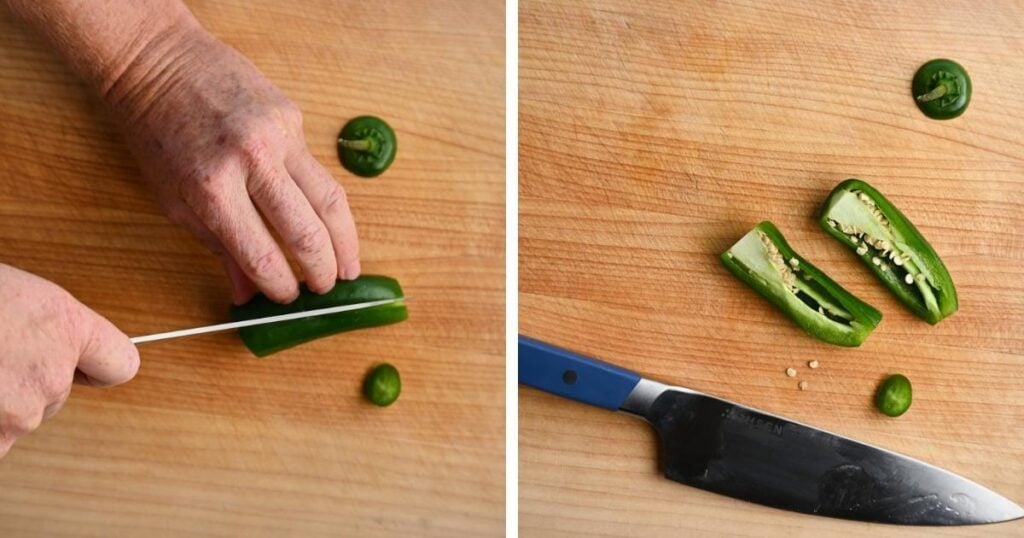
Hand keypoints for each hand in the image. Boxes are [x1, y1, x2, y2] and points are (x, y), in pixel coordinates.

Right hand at [0, 264, 138, 457]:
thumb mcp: (11, 294)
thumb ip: (38, 328)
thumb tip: (36, 345)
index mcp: (66, 326)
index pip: (119, 362)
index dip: (95, 366)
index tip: (82, 367)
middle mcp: (53, 374)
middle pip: (54, 394)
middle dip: (20, 379)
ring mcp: (20, 413)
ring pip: (16, 418)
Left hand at [107, 23, 359, 303]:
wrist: (158, 62)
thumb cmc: (156, 132)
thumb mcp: (174, 199)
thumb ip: (218, 246)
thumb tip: (246, 294)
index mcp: (212, 189)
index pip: (263, 255)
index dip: (281, 287)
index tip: (288, 299)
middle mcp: (252, 162)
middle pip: (307, 232)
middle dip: (322, 271)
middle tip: (326, 290)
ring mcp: (279, 136)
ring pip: (330, 200)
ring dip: (345, 241)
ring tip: (349, 267)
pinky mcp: (293, 118)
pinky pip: (317, 168)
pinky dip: (325, 200)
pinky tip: (328, 220)